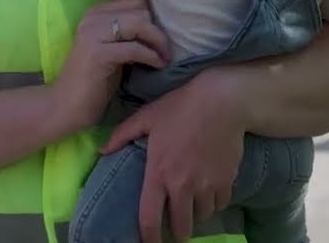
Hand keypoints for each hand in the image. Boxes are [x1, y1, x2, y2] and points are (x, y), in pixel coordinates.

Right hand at [50, 0, 171, 134]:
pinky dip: (151, 56)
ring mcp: (93, 34)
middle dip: (157, 29)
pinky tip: (158, 65)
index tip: (159, 35)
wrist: (65, 105)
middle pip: (139, 9)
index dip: (152, 16)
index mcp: (95, 13)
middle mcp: (92, 18)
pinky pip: (135, 48)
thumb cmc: (93, 80)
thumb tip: (156, 23)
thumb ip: (126, 32)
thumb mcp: (110, 47)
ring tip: (164, 57)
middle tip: (164, 49)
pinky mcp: (98, 54)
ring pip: (139, 23)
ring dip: (158, 41)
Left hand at [101, 69, 245, 242]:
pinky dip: (214, 203)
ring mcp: (207, 186)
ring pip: (202, 216)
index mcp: (158, 173)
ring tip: (192, 208)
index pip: (150, 218)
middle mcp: (182, 186)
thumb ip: (122, 135)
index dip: (149, 238)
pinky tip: (209, 194)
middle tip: (176, 230)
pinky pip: (220, 204)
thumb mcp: (146, 117)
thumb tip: (101, 150)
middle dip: (177, 233)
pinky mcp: (227, 181)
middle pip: (181, 226)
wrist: (221, 101)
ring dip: (196, 215)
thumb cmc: (179, 106)